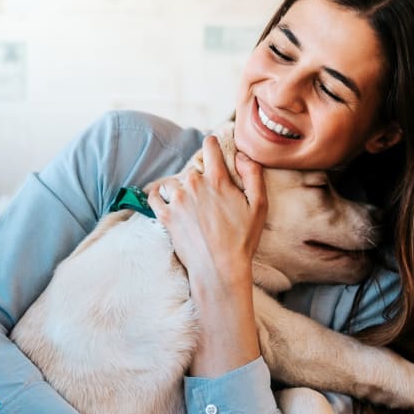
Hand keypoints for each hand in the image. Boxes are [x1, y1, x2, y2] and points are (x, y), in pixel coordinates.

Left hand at [147, 135, 266, 299]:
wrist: (219, 269)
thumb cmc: (242, 240)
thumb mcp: (259, 206)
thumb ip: (253, 175)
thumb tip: (243, 156)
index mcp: (217, 180)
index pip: (210, 147)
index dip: (212, 144)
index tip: (212, 146)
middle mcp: (194, 185)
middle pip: (191, 168)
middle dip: (198, 175)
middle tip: (206, 192)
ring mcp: (177, 201)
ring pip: (173, 182)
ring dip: (179, 187)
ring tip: (188, 200)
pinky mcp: (165, 217)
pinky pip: (154, 196)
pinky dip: (157, 194)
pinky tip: (163, 196)